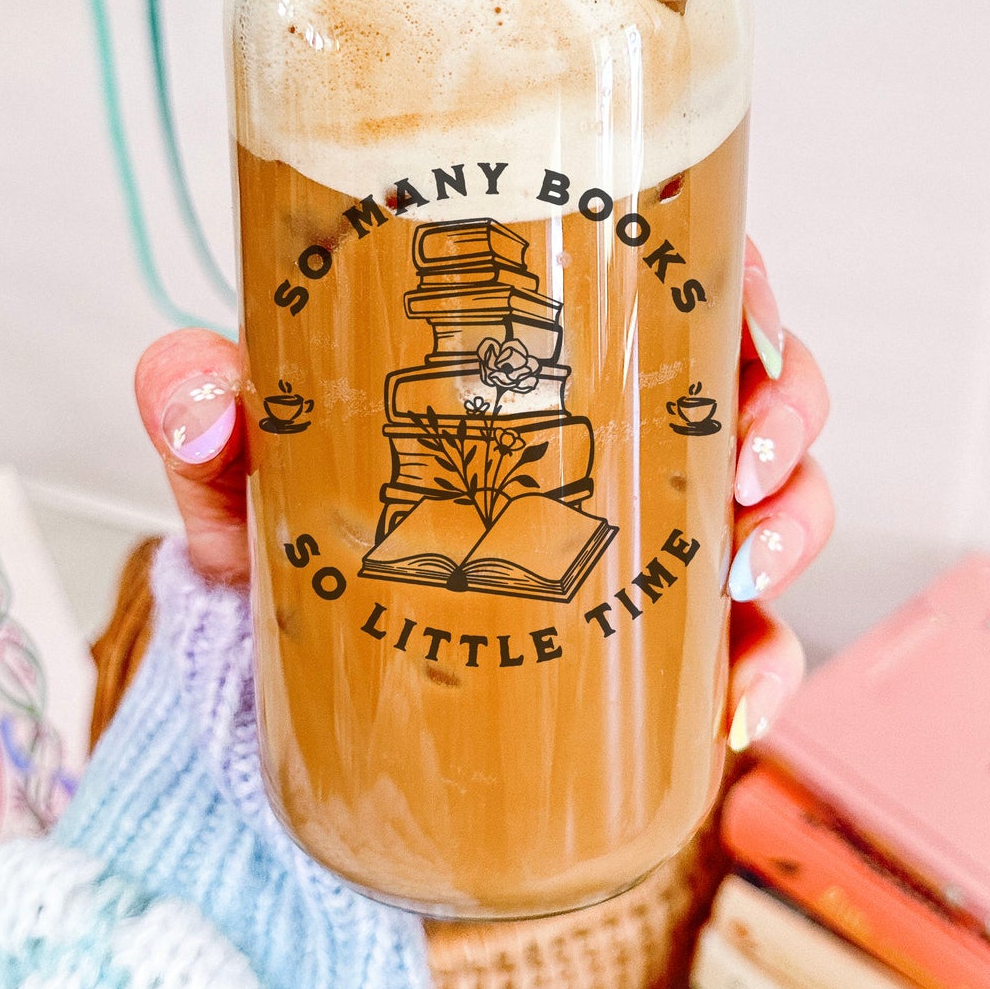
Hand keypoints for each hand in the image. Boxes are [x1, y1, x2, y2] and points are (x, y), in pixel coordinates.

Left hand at [133, 236, 829, 749]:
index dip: (746, 287)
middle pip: (755, 388)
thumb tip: (194, 398)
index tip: (747, 321)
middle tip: (743, 455)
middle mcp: (617, 436)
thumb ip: (207, 410)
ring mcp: (644, 537)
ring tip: (746, 561)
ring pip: (775, 504)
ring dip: (795, 523)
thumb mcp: (245, 468)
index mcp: (551, 360)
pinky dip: (764, 668)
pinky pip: (741, 646)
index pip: (676, 288)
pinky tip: (730, 701)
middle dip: (787, 413)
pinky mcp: (646, 640)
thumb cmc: (290, 539)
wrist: (290, 687)